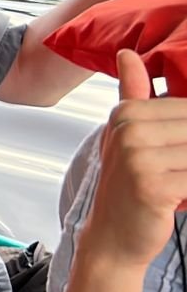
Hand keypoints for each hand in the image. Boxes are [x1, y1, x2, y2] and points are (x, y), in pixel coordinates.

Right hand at [84, 49, 186, 267]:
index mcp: (126, 113)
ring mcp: (138, 157)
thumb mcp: (127, 136)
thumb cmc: (127, 188)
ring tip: (181, 180)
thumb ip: (134, 93)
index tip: (180, 150)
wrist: (112, 238)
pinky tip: (183, 196)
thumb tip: (128, 54)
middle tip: (180, 166)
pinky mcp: (153, 185)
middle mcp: (129, 130)